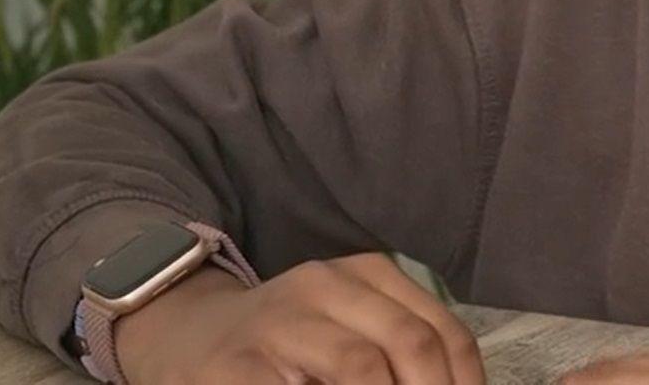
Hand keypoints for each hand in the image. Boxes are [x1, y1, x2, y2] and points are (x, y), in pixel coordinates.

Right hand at [113, 252, 484, 383]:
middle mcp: (325, 285)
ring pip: (360, 368)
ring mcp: (277, 323)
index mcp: (367, 275)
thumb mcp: (348, 329)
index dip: (466, 382)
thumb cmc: (285, 343)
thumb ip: (399, 356)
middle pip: (412, 344)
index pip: (444, 333)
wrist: (183, 335)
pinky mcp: (235, 366)